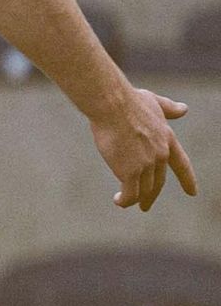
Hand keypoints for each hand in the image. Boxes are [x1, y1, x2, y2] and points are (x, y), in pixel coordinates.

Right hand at [91, 88, 197, 210]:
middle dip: (151, 195)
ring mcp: (146, 164)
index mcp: (167, 139)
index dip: (188, 179)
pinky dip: (124, 200)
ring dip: (135, 199)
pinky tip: (118, 201)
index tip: (193, 192)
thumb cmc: (128, 100)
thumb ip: (168, 108)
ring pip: (143, 189)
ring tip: (123, 202)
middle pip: (157, 182)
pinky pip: (129, 193)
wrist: (112, 105)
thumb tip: (184, 109)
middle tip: (145, 205)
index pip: (182, 164)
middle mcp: (160, 154)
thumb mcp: (154, 102)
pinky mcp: (130, 171)